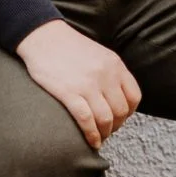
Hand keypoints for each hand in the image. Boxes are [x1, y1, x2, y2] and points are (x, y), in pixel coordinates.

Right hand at [15, 19, 141, 150]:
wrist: (41, 36)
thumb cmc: (66, 46)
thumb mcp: (97, 53)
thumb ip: (110, 72)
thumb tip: (115, 96)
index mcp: (114, 64)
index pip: (134, 97)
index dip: (128, 113)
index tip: (118, 118)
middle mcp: (105, 75)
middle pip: (121, 111)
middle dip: (116, 126)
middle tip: (106, 130)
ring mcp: (87, 84)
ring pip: (105, 119)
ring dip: (104, 133)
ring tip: (99, 138)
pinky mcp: (69, 92)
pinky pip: (86, 120)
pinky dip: (91, 135)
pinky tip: (91, 141)